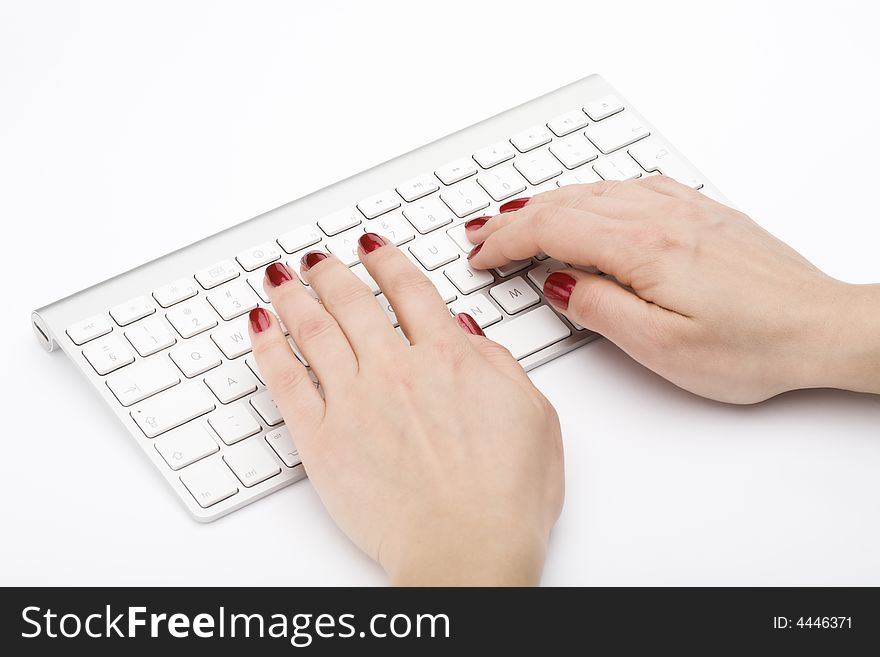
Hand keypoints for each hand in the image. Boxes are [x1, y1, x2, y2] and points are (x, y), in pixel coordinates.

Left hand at [248, 234, 562, 584]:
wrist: (467, 551)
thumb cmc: (506, 498)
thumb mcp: (534, 416)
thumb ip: (499, 365)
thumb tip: (468, 335)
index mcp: (448, 359)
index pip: (409, 291)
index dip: (386, 261)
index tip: (372, 248)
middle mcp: (396, 369)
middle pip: (353, 302)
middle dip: (331, 272)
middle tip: (318, 259)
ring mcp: (354, 401)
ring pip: (314, 330)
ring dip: (294, 296)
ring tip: (280, 278)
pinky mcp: (322, 440)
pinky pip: (285, 381)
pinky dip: (269, 349)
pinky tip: (260, 329)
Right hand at [466, 178, 879, 402]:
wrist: (821, 327)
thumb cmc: (752, 346)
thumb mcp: (662, 347)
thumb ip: (600, 308)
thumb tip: (558, 282)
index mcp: (643, 248)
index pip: (552, 229)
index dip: (506, 241)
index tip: (480, 256)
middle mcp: (660, 217)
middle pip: (567, 202)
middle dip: (515, 218)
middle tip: (480, 235)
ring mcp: (682, 209)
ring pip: (596, 190)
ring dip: (549, 202)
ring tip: (518, 217)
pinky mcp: (700, 213)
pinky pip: (631, 187)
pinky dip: (593, 193)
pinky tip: (589, 200)